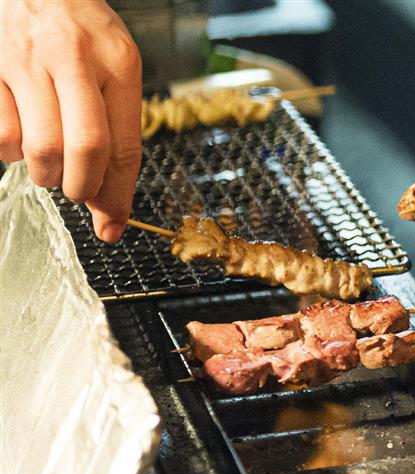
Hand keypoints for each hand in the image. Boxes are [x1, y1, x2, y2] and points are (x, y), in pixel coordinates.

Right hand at [1, 0, 141, 242]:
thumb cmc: (79, 28)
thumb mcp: (114, 66)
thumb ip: (116, 130)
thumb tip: (109, 205)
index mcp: (117, 63)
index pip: (124, 146)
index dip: (119, 196)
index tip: (113, 225)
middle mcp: (73, 59)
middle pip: (85, 150)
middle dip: (82, 188)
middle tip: (77, 190)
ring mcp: (24, 60)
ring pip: (38, 148)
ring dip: (45, 172)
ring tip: (50, 158)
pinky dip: (9, 149)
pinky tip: (21, 130)